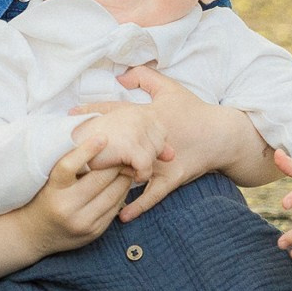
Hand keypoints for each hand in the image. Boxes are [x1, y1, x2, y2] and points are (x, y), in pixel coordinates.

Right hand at [14, 138, 130, 254]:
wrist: (32, 235)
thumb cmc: (40, 199)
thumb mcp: (46, 181)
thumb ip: (66, 165)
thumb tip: (92, 141)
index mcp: (52, 190)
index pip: (69, 166)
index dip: (87, 150)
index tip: (102, 137)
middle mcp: (67, 207)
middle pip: (99, 180)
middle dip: (115, 164)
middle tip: (124, 152)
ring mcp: (82, 222)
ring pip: (113, 195)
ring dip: (124, 178)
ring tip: (128, 166)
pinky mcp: (94, 232)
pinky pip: (115, 209)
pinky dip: (121, 195)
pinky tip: (122, 185)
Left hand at [75, 66, 275, 219]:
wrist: (222, 134)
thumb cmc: (194, 110)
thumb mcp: (170, 88)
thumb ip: (145, 77)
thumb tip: (121, 75)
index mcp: (147, 115)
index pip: (114, 112)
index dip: (91, 112)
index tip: (69, 116)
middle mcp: (150, 139)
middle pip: (116, 145)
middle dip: (93, 150)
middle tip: (69, 155)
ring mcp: (161, 160)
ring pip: (131, 172)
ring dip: (111, 180)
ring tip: (88, 188)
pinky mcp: (172, 177)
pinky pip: (153, 194)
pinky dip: (138, 205)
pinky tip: (122, 215)